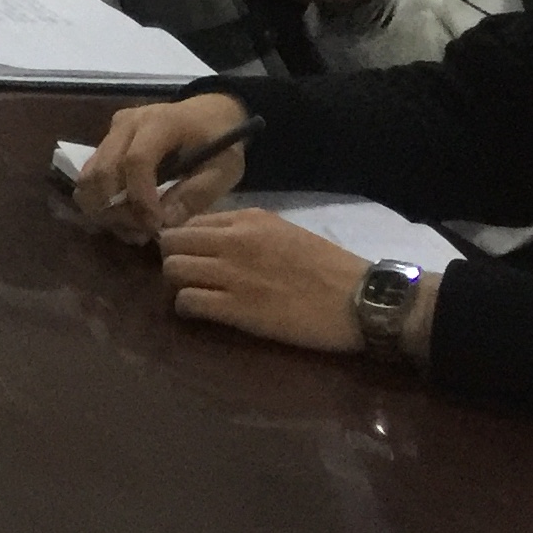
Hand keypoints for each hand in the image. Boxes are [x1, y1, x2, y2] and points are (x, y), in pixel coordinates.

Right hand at [74, 93, 251, 240]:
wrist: (209, 113)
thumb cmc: (221, 143)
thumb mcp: (224, 169)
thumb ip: (196, 194)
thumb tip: (164, 223)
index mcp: (162, 123)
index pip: (137, 161)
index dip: (140, 197)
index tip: (155, 225)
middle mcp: (128, 123)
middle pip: (104, 170)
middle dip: (118, 209)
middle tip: (141, 234)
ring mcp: (112, 130)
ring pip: (89, 174)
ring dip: (102, 208)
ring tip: (129, 230)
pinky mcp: (105, 140)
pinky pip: (89, 174)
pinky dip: (97, 200)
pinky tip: (119, 217)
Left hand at [160, 210, 397, 355]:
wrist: (361, 300)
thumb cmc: (328, 268)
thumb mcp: (284, 233)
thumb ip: (245, 232)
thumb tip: (209, 238)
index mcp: (248, 220)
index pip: (189, 221)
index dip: (184, 240)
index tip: (190, 254)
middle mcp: (234, 241)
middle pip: (171, 242)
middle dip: (172, 258)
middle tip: (188, 275)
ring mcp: (233, 274)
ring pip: (172, 270)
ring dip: (177, 283)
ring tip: (195, 293)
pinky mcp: (236, 308)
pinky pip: (186, 302)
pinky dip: (186, 308)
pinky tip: (202, 312)